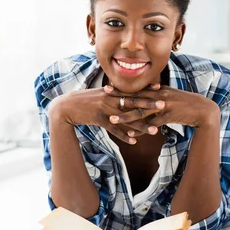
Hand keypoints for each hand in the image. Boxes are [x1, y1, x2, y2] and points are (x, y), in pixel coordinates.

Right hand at [48, 84, 164, 143]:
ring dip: (141, 125)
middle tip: (164, 104)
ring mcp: (104, 109)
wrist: (66, 106)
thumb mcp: (97, 94)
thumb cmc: (82, 101)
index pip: (131, 90)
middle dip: (149, 103)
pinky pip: (114, 129)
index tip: (160, 88)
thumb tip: (119, 92)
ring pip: (126, 118)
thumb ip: (110, 94)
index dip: (146, 90)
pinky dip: (123, 135)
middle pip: (133, 101)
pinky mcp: (98, 118)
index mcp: (111, 92)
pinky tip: (134, 141)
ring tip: (155, 130)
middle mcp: (110, 98)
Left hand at [103, 85, 219, 135]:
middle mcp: (159, 95)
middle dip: (118, 98)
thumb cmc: (185, 104)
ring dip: (126, 115)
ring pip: (141, 111)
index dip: (122, 89)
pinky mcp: (169, 115)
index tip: (107, 87)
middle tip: (103, 97)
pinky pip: (153, 123)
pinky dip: (142, 129)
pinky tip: (132, 134)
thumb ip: (157, 95)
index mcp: (158, 90)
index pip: (136, 89)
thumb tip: (147, 94)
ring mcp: (164, 105)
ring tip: (112, 118)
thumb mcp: (170, 97)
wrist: (203, 110)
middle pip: (135, 97)